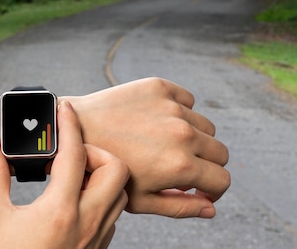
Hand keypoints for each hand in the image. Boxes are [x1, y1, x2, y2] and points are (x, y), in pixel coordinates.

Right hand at [0, 102, 128, 248]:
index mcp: (61, 210)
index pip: (74, 154)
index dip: (69, 125)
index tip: (65, 108)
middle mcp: (87, 222)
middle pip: (116, 169)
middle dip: (98, 153)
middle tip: (70, 156)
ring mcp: (96, 238)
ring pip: (121, 192)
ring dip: (103, 175)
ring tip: (72, 175)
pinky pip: (115, 214)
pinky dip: (103, 197)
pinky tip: (77, 199)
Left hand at [66, 77, 230, 218]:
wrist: (73, 132)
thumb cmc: (102, 172)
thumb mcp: (140, 200)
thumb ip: (181, 207)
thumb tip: (211, 209)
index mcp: (180, 167)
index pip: (223, 180)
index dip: (214, 190)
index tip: (200, 189)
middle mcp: (183, 134)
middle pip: (221, 152)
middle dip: (208, 165)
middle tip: (184, 168)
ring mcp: (173, 108)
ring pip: (206, 127)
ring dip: (194, 138)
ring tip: (167, 144)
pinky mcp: (161, 87)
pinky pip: (188, 100)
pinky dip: (180, 111)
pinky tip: (159, 121)